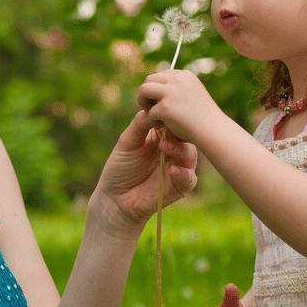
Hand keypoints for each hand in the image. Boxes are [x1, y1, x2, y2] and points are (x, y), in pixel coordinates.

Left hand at [91, 110, 197, 232]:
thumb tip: (154, 109)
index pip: (174, 123)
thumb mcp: (127, 141)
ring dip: (180, 150)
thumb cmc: (120, 168)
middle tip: (169, 129)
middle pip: (187, 137)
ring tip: (164, 148)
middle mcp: (172, 151)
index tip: (167, 111)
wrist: (115, 198)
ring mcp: (178, 168)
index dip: (173, 116)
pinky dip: (184, 173)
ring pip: (191, 155)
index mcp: (161, 137)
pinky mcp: (179, 186)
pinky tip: (173, 170)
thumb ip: (141, 124)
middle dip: (180, 132)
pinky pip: (189, 178)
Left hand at [136, 69, 222, 142]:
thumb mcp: (192, 97)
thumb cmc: (204, 118)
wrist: (213, 131)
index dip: (158, 90)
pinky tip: (163, 127)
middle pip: (150, 79)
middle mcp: (177, 80)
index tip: (162, 102)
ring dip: (143, 103)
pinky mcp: (165, 107)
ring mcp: (171, 93)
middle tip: (153, 109)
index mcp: (185, 76)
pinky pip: (149, 112)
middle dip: (147, 95)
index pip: (162, 76)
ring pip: (143, 90)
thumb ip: (178, 90)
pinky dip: (153, 121)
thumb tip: (158, 89)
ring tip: (154, 116)